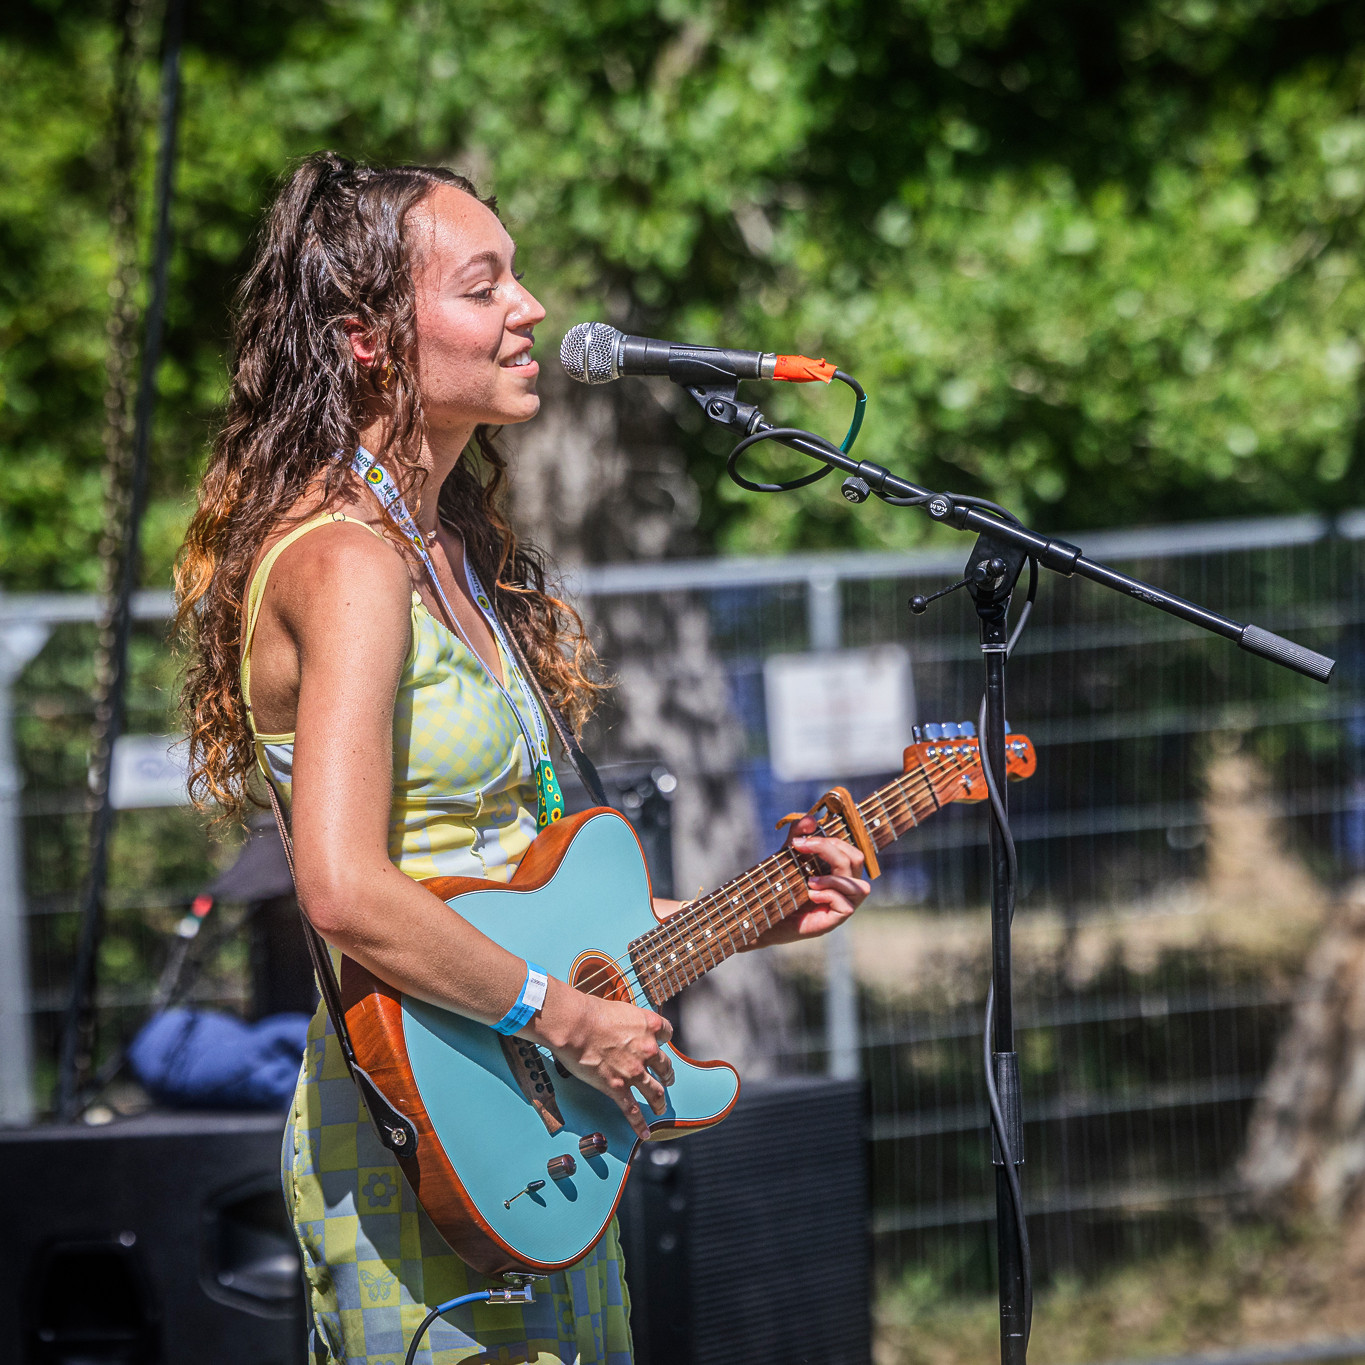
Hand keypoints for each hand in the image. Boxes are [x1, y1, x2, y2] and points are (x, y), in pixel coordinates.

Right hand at [532, 982, 674, 1140]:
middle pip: (666, 1066)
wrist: (575, 1025)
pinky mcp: (618, 1088)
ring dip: (659, 1102)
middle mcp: (647, 1049)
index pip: (668, 1033)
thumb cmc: (591, 1013)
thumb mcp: (620, 1009)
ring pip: (655, 1092)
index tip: (660, 1044)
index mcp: (649, 1026)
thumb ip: (629, 1022)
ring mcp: (634, 1071)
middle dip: (667, 1075)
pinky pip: (633, 1111)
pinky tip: (645, 1133)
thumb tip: (624, 1027)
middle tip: (667, 1079)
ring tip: (660, 1107)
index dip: (663, 1040)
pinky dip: (640, 1125)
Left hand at [743, 814, 871, 949]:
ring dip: (835, 878)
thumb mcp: (787, 858)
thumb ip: (797, 837)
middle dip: (830, 850)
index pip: (850, 849)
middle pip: (857, 861)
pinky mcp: (833, 922)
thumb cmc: (778, 889)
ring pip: (860, 886)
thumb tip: (810, 819)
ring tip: (810, 880)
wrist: (761, 919)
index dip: (829, 840)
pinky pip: (846, 906)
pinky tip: (810, 895)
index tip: (800, 841)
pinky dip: (829, 896)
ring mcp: (842, 907)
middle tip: (804, 849)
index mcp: (838, 871)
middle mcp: (845, 888)